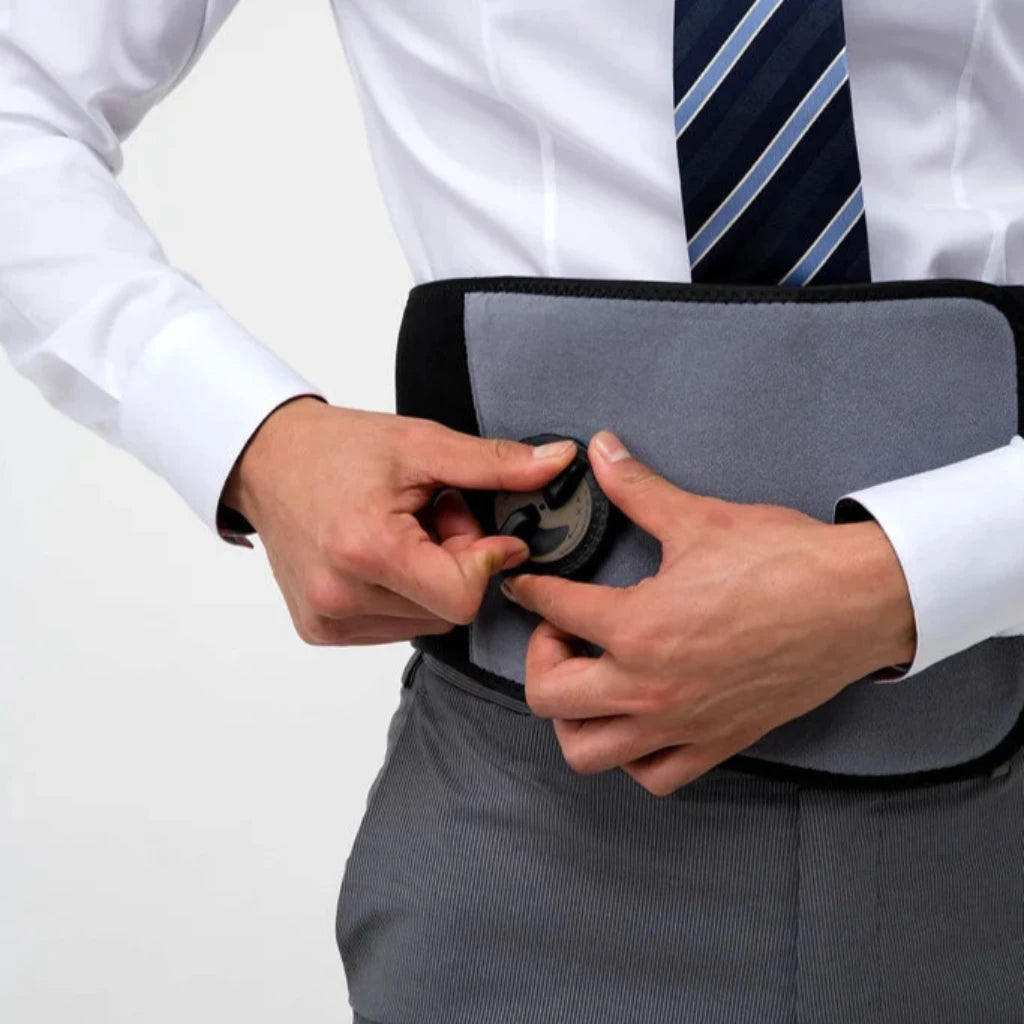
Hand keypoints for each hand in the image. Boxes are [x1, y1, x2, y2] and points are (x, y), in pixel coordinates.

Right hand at [222, 398, 577, 644]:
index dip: (484, 561)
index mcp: (366, 550)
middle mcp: (340, 596)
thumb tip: (560, 463)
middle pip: (448, 610)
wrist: (267, 462)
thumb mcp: (422, 444)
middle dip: (457, 565)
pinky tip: (383, 556)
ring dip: (431, 582)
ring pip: (425, 622)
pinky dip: (403, 595)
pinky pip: (394, 627)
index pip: (463, 597)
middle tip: (433, 517)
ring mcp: (327, 620)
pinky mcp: (320, 630)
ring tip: (405, 533)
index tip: (478, 525)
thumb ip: (495, 462)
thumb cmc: (338, 448)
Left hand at [502, 430, 916, 795]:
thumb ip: (638, 489)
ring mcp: (680, 723)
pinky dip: (632, 759)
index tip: (528, 583)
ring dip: (573, 718)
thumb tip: (602, 450)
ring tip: (589, 682)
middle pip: (547, 698)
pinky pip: (653, 777)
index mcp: (637, 626)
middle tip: (561, 633)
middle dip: (539, 660)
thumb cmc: (783, 562)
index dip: (531, 589)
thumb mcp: (699, 518)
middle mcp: (649, 686)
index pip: (553, 609)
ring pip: (588, 752)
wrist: (857, 603)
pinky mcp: (716, 742)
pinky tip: (637, 723)